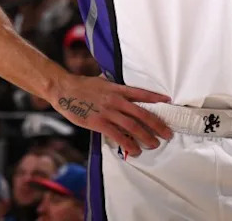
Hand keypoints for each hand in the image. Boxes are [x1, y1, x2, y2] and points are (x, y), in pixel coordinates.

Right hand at [52, 75, 172, 156]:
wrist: (64, 89)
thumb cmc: (82, 85)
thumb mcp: (102, 80)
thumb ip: (114, 85)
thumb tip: (122, 85)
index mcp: (117, 89)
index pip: (141, 93)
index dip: (155, 97)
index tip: (168, 102)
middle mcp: (115, 100)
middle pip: (141, 113)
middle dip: (156, 124)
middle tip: (167, 133)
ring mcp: (107, 111)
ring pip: (132, 125)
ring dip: (145, 136)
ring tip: (155, 144)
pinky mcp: (98, 122)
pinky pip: (117, 135)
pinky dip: (127, 143)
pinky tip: (134, 150)